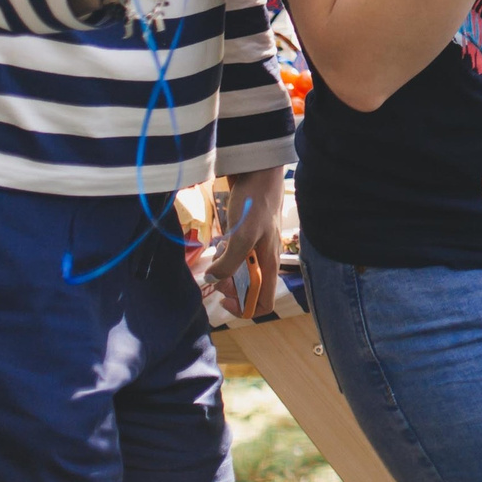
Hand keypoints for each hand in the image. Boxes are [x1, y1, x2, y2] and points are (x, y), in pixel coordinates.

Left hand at [197, 166, 282, 319]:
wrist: (259, 173)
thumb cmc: (255, 205)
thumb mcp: (242, 236)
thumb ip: (229, 263)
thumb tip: (212, 280)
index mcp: (269, 265)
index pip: (264, 304)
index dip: (244, 308)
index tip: (224, 298)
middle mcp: (265, 260)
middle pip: (251, 290)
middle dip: (231, 289)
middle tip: (215, 275)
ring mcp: (257, 248)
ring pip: (243, 274)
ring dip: (227, 273)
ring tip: (217, 259)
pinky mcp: (249, 236)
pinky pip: (238, 257)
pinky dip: (227, 258)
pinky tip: (220, 246)